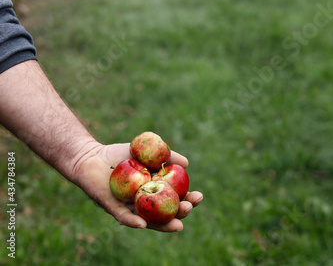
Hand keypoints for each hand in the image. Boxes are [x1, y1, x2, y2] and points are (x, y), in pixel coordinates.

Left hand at [70, 142, 202, 231]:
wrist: (92, 156)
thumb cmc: (119, 155)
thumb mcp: (147, 151)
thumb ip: (166, 156)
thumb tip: (187, 163)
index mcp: (152, 191)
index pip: (174, 198)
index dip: (188, 199)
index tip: (199, 196)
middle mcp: (143, 203)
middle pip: (165, 213)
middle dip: (180, 213)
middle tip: (189, 208)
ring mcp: (129, 208)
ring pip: (148, 220)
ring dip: (163, 224)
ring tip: (178, 224)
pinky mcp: (113, 208)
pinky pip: (124, 218)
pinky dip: (133, 222)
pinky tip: (143, 225)